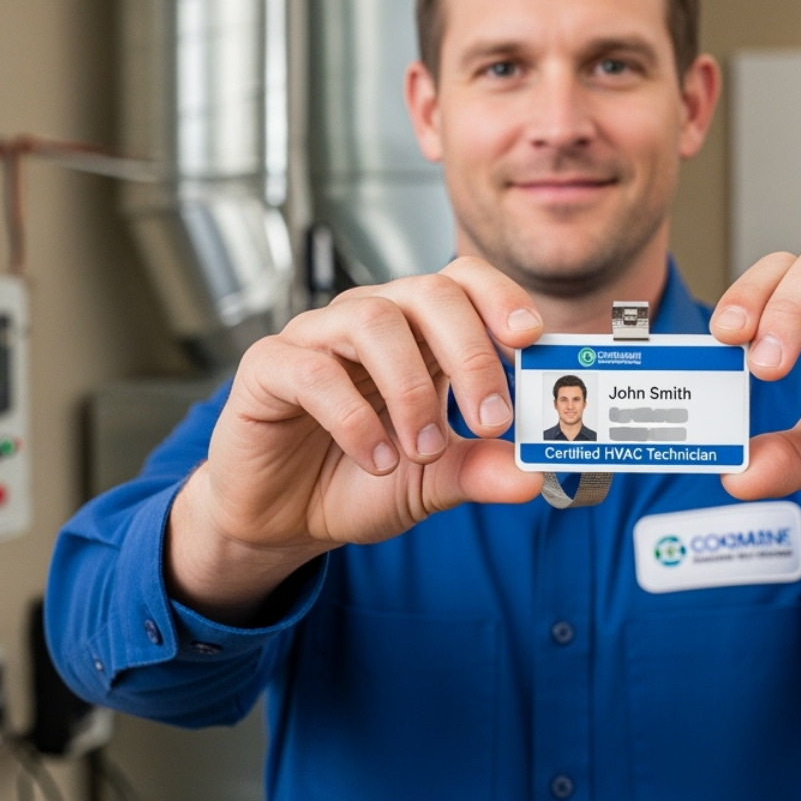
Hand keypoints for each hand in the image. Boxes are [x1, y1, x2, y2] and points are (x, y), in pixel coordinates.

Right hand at [167, 257, 545, 620]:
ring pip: (372, 321)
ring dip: (410, 390)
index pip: (463, 281)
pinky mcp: (269, 368)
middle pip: (428, 293)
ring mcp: (316, 338)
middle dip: (470, 353)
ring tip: (424, 450)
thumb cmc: (358, 478)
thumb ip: (478, 471)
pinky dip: (354, 419)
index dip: (500, 297)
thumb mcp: (433, 481)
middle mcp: (370, 321)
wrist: (285, 519)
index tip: (530, 340)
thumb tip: (531, 477)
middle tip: (491, 420)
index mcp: (419, 333)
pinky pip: (313, 371)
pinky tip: (378, 459)